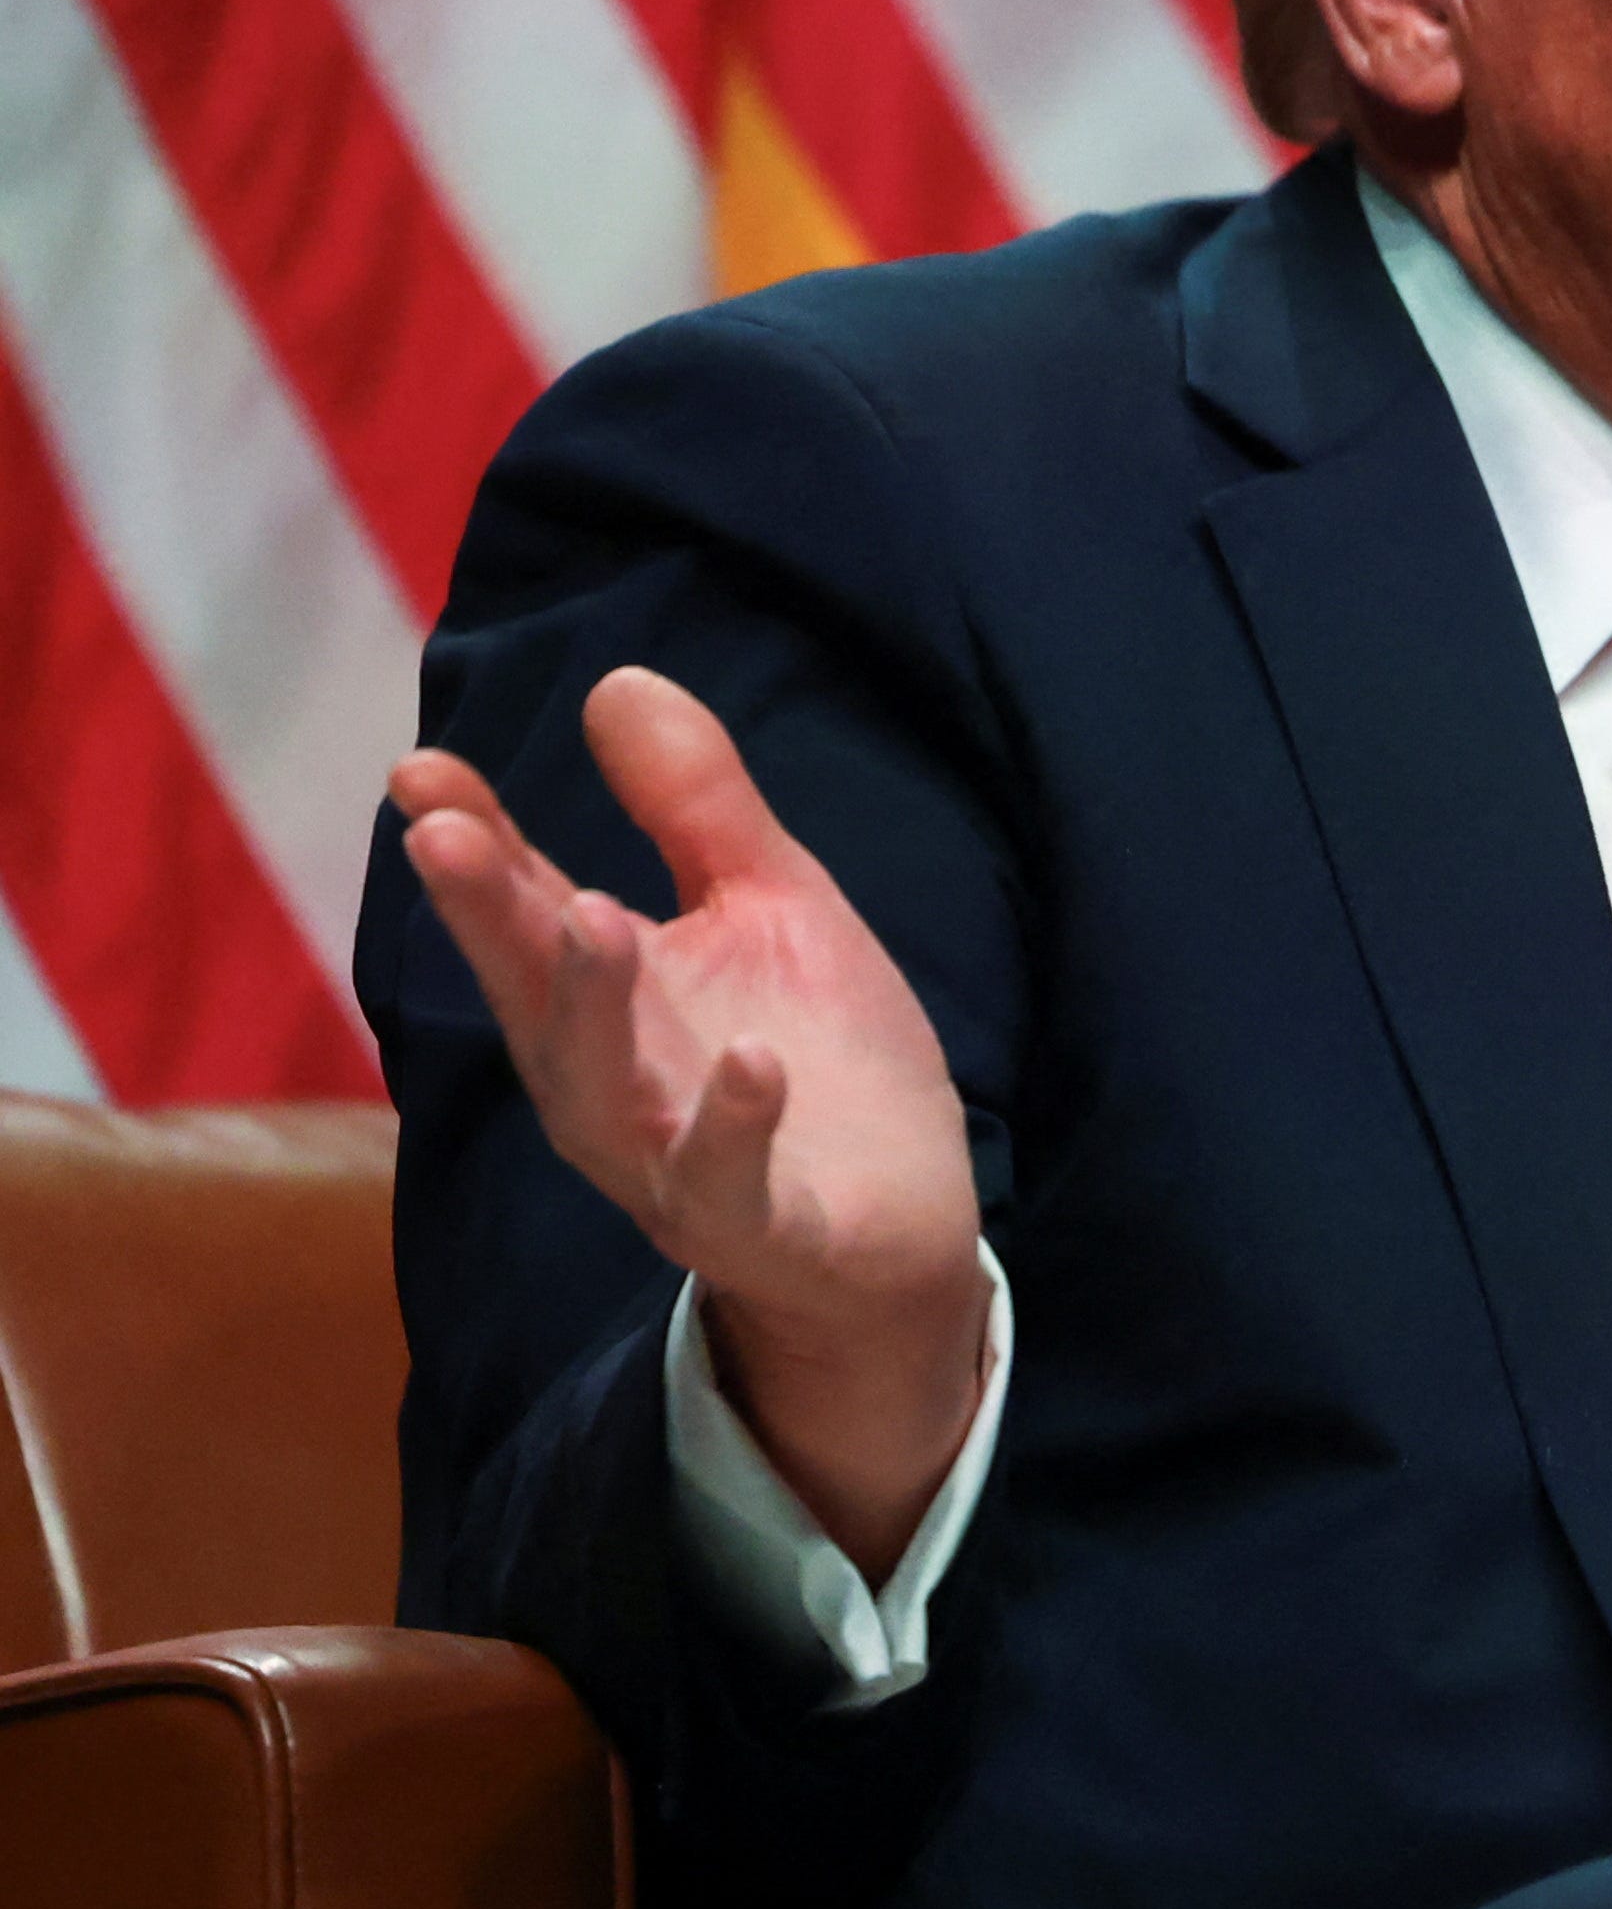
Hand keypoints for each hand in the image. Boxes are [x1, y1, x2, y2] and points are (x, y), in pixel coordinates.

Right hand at [389, 670, 988, 1576]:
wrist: (894, 1229)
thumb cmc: (813, 1055)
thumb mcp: (771, 906)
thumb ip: (695, 806)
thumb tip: (617, 679)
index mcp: (609, 1001)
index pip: (526, 913)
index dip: (475, 847)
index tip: (421, 770)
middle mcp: (612, 1083)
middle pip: (536, 996)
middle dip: (490, 917)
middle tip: (447, 831)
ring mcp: (673, 1164)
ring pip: (607, 1093)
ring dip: (593, 1009)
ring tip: (594, 914)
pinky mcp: (758, 1225)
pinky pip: (729, 1186)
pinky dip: (734, 1128)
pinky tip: (752, 1065)